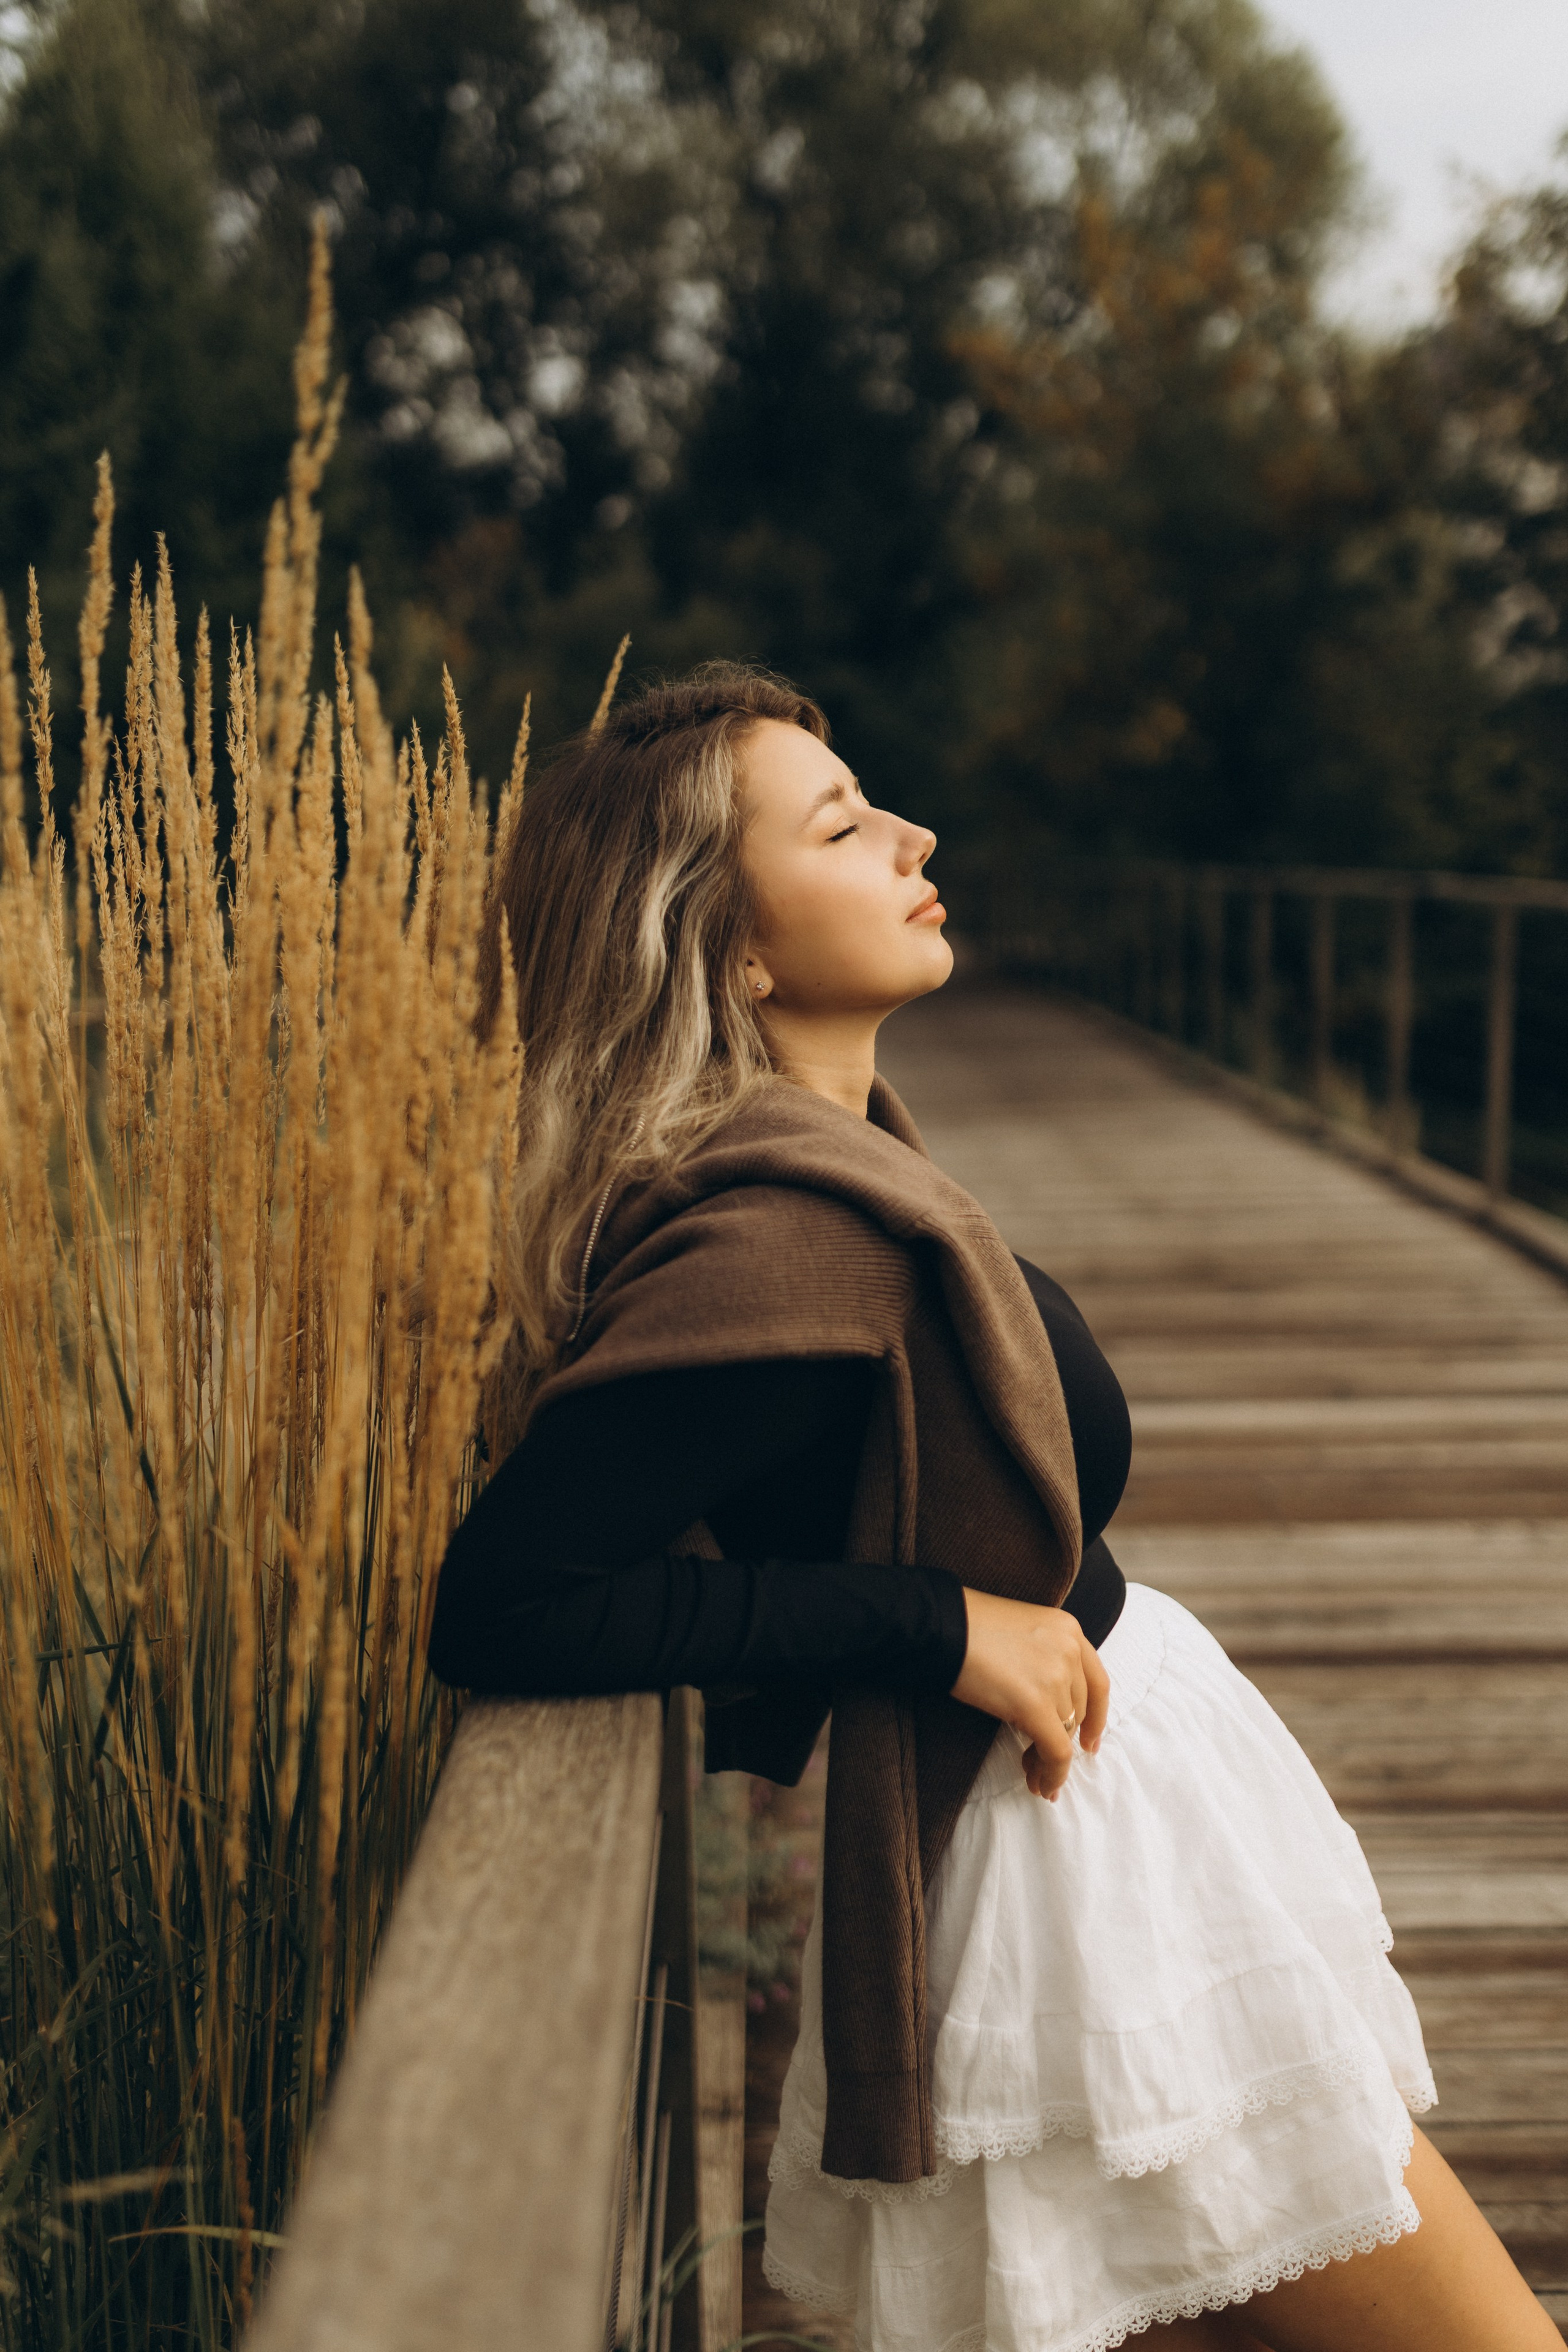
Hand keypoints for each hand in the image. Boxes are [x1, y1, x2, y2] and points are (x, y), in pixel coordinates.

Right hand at [951, 1590, 1109, 1801]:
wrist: (939, 1626)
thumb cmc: (967, 1627)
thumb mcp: (1021, 1633)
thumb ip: (1043, 1659)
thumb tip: (1046, 1707)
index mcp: (1068, 1630)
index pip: (1097, 1683)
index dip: (1097, 1719)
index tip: (1088, 1742)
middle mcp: (1069, 1651)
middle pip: (1078, 1711)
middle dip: (1062, 1741)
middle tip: (1039, 1762)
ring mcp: (1055, 1677)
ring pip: (1065, 1733)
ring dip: (1048, 1759)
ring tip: (1031, 1774)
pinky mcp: (1035, 1704)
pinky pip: (1055, 1751)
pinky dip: (1052, 1774)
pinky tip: (1041, 1786)